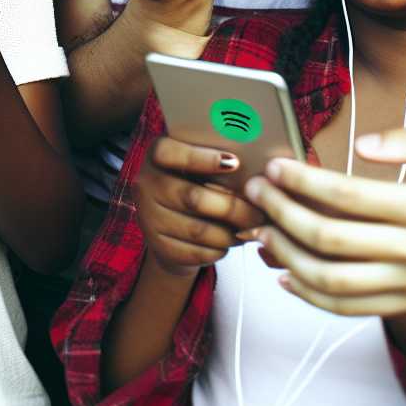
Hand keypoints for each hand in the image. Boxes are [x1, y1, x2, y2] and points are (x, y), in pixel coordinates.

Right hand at [134, 137, 264, 276]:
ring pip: (197, 230)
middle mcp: (145, 184)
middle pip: (192, 197)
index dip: (201, 158)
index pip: (170, 153)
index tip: (235, 163)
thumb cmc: (197, 183)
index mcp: (156, 155)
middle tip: (259, 213)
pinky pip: (194, 252)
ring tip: (250, 230)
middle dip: (232, 208)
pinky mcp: (157, 245)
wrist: (171, 221)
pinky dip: (219, 250)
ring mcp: (148, 216)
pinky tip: (231, 242)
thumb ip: (221, 161)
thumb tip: (259, 170)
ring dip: (230, 234)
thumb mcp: (202, 164)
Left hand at [244, 130, 405, 315]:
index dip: (301, 181)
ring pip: (332, 283)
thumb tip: (364, 142)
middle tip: (258, 192)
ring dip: (287, 258)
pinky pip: (351, 310)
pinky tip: (287, 276)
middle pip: (329, 240)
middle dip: (282, 214)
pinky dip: (312, 297)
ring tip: (264, 231)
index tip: (276, 167)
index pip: (346, 196)